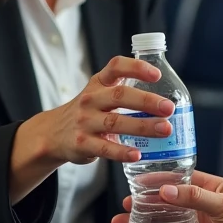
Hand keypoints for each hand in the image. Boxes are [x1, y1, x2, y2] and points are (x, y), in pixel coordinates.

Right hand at [9, 56, 174, 202]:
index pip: (116, 67)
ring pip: (115, 122)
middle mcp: (90, 99)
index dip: (136, 68)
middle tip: (169, 108)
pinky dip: (122, 151)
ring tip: (165, 129)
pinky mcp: (82, 143)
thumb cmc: (88, 111)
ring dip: (142, 126)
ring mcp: (85, 122)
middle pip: (120, 96)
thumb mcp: (99, 93)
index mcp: (99, 83)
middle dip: (147, 101)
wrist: (53, 133)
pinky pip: (104, 148)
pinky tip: (137, 154)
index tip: (157, 74)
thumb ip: (124, 90)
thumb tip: (166, 96)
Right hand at [113, 170, 222, 222]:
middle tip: (126, 203)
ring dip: (144, 220)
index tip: (138, 181)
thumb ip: (195, 198)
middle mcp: (201, 205)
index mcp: (211, 188)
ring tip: (123, 221)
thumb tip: (166, 191)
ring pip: (164, 220)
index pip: (179, 179)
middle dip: (146, 201)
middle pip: (167, 200)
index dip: (158, 179)